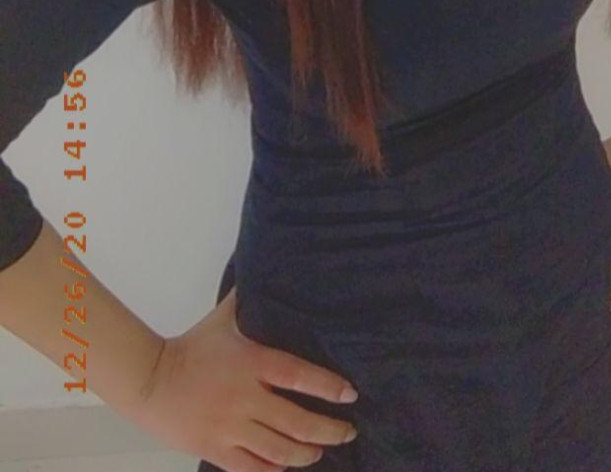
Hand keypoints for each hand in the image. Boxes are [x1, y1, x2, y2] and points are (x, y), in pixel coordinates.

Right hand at [120, 285, 358, 469]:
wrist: (149, 379)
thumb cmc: (191, 347)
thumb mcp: (223, 318)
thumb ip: (247, 301)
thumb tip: (264, 270)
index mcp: (251, 362)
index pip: (299, 376)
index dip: (328, 387)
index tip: (350, 394)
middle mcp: (245, 398)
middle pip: (297, 422)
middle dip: (329, 431)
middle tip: (348, 431)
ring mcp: (230, 427)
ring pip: (280, 451)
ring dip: (307, 454)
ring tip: (320, 451)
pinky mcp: (215, 449)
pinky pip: (252, 468)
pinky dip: (274, 470)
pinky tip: (286, 467)